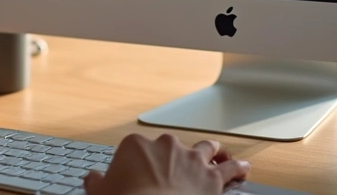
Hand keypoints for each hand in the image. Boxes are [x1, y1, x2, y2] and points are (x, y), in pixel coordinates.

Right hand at [84, 133, 249, 194]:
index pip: (138, 147)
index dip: (140, 162)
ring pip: (206, 148)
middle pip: (172, 145)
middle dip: (174, 155)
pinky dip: (238, 168)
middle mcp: (166, 145)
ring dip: (211, 152)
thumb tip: (93, 178)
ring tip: (217, 155)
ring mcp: (191, 159)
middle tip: (172, 170)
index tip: (138, 174)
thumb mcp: (100, 192)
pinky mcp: (212, 178)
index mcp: (136, 145)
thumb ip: (97, 182)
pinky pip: (231, 168)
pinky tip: (243, 168)